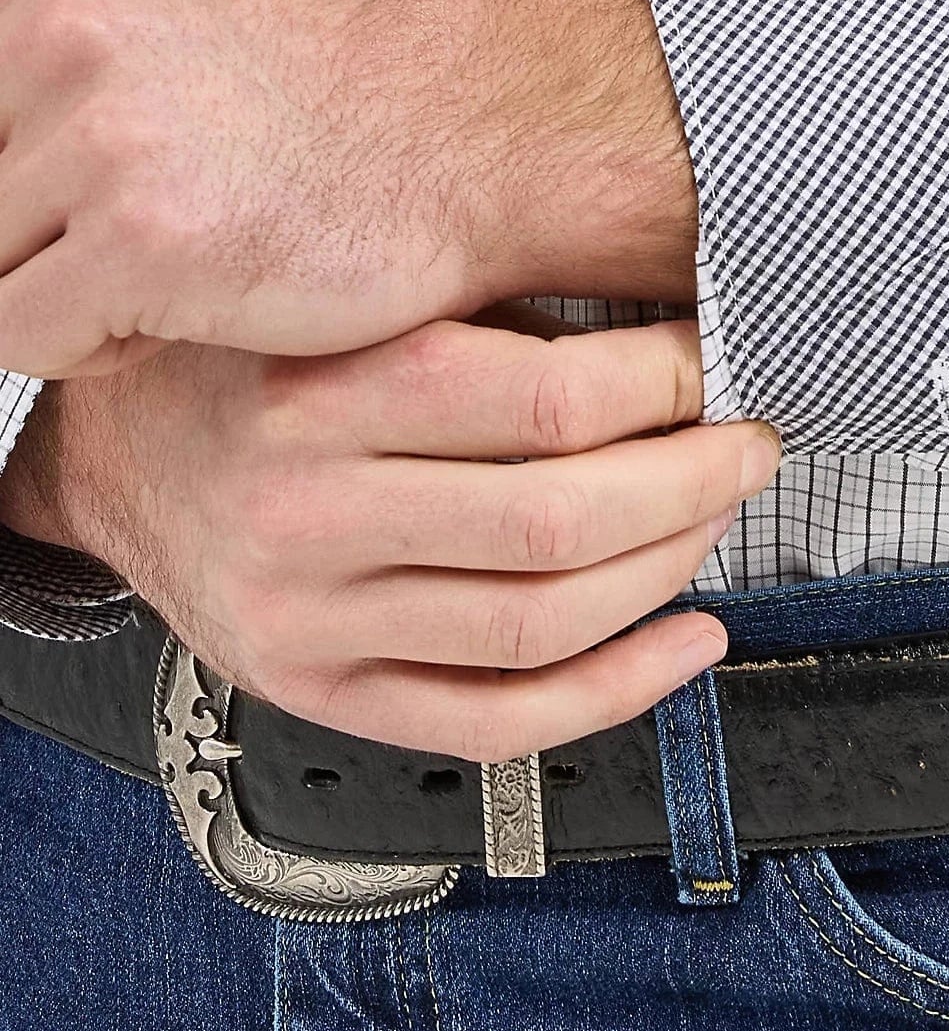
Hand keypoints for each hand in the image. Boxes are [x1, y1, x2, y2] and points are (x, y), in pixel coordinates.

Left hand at [0, 0, 696, 376]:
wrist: (471, 133)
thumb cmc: (327, 99)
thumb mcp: (139, 19)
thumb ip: (26, 68)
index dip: (14, 177)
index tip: (74, 193)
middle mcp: (54, 23)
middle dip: (33, 236)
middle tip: (150, 220)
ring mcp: (100, 128)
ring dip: (66, 292)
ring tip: (179, 257)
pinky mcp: (142, 235)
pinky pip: (18, 337)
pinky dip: (98, 349)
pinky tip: (193, 297)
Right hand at [0, 316, 778, 760]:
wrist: (119, 458)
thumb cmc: (247, 366)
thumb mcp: (338, 305)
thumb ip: (472, 316)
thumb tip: (661, 325)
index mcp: (318, 394)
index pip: (541, 399)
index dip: (662, 380)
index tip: (706, 360)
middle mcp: (308, 517)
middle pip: (559, 522)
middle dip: (693, 481)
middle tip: (747, 445)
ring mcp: (313, 624)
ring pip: (542, 626)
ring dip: (668, 572)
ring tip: (716, 518)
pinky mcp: (326, 696)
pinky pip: (497, 724)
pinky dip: (619, 692)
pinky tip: (685, 640)